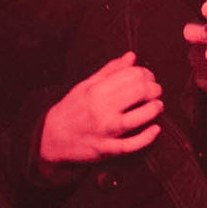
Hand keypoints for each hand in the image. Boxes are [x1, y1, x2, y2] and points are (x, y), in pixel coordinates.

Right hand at [39, 52, 163, 168]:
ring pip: (137, 117)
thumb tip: (131, 57)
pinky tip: (155, 129)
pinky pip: (130, 145)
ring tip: (157, 106)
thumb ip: (109, 71)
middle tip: (155, 91)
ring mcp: (104, 131)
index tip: (148, 78)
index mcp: (95, 91)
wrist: (49, 139)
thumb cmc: (71, 110)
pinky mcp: (106, 150)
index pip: (132, 75)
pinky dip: (146, 137)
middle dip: (154, 90)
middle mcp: (100, 109)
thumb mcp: (85, 86)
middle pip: (139, 93)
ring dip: (154, 109)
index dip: (146, 74)